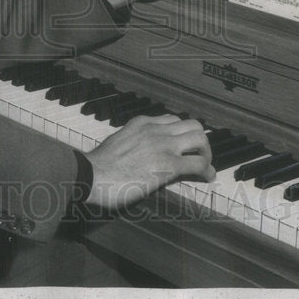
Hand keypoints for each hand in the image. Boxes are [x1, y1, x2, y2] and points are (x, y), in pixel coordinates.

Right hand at [83, 114, 214, 207]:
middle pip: (192, 125)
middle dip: (200, 140)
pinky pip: (198, 163)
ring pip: (200, 139)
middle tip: (199, 155)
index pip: (173, 120)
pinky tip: (207, 177)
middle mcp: (156, 130)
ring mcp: (163, 146)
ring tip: (205, 165)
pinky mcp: (168, 165)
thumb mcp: (118, 141)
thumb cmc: (99, 165)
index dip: (182, 134)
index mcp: (142, 123)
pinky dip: (206, 170)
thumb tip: (140, 152)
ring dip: (207, 153)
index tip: (184, 145)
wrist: (92, 175)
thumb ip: (133, 141)